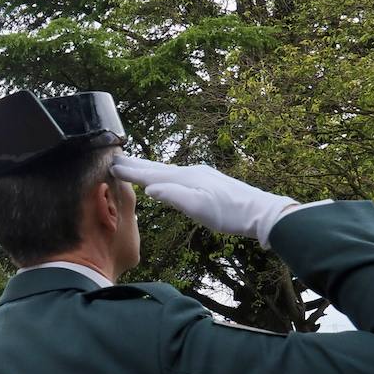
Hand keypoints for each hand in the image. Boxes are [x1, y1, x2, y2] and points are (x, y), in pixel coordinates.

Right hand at [112, 155, 296, 246]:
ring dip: (149, 168)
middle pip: (158, 168)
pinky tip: (165, 179)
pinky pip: (177, 175)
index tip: (112, 166)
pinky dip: (163, 174)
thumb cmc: (230, 214)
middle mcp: (191, 172)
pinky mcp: (208, 182)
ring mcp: (201, 176)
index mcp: (186, 178)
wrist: (262, 212)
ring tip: (135, 166)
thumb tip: (149, 189)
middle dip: (136, 165)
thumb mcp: (199, 208)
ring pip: (167, 171)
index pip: (152, 175)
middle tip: (117, 159)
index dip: (131, 172)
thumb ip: (173, 196)